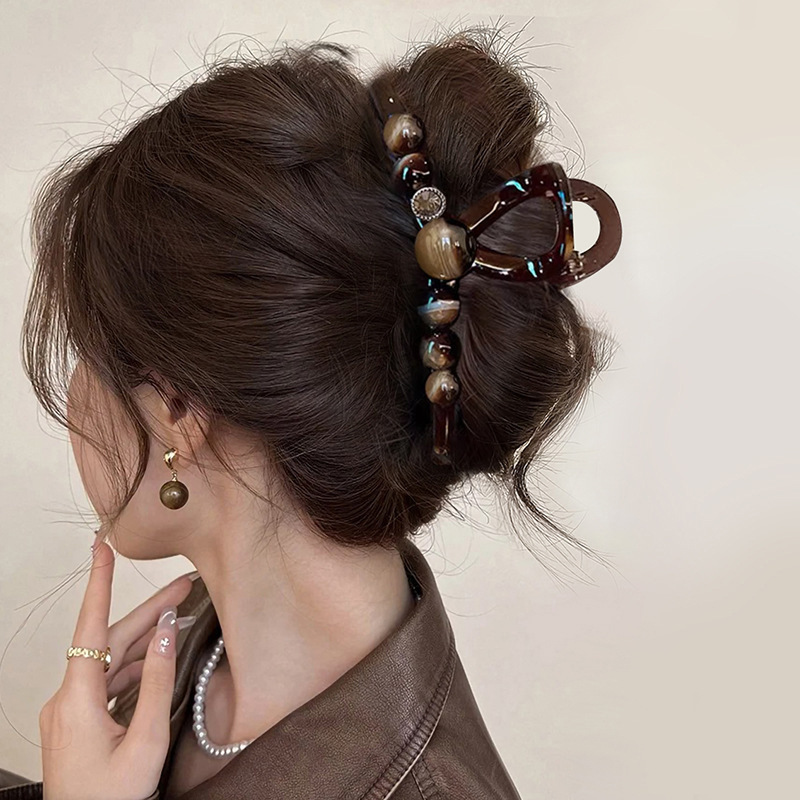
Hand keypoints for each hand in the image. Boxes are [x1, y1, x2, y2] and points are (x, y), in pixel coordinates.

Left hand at [39, 539, 194, 799]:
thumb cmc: (112, 798)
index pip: (89, 626)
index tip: (102, 548)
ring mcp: (69, 710)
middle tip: (184, 587)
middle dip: (149, 612)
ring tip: (181, 617)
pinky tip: (157, 659)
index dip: (98, 583)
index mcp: (78, 699)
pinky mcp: (76, 721)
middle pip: (110, 641)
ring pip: (109, 660)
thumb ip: (158, 681)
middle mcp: (67, 698)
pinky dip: (133, 667)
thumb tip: (167, 632)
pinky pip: (106, 681)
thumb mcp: (145, 741)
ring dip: (145, 639)